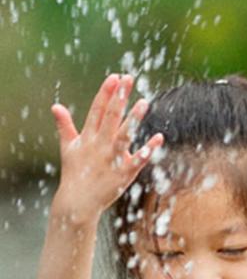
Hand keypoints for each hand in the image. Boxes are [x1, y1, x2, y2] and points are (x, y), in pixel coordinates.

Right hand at [50, 74, 162, 221]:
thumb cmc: (75, 173)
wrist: (78, 201)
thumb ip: (65, 126)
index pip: (97, 109)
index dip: (106, 93)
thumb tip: (56, 106)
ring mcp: (111, 159)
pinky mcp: (123, 174)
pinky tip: (158, 138)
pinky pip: (137, 160)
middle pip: (111, 116)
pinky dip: (147, 150)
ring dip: (133, 118)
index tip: (115, 77)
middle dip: (119, 97)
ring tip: (144, 102)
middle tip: (129, 79)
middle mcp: (99, 144)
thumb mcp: (68, 147)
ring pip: (124, 134)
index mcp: (87, 136)